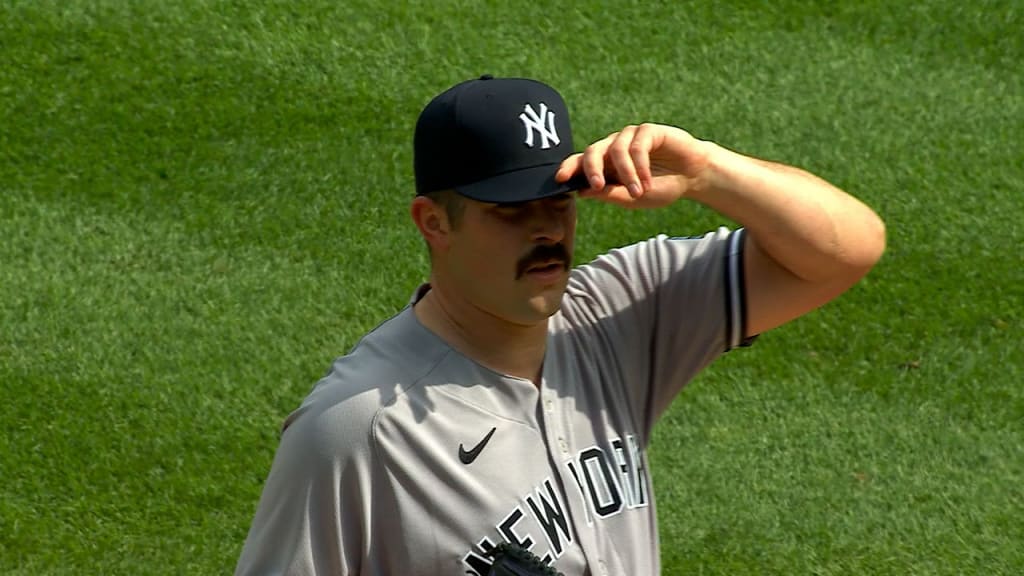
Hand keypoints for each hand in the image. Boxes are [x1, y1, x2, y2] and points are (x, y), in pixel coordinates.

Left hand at [555, 123, 712, 208]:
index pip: (581, 163)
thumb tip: (582, 192)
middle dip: (590, 169)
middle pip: (592, 151)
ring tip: (638, 192)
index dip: (569, 168)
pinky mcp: (648, 131)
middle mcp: (614, 147)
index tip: (560, 179)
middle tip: (596, 186)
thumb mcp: (632, 199)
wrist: (692, 177)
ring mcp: (630, 137)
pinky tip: (648, 182)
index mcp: (605, 164)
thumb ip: (609, 195)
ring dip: (626, 174)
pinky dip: (640, 165)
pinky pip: (637, 146)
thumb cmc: (661, 188)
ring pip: (616, 150)